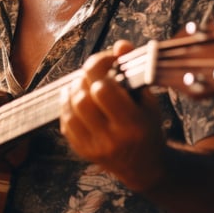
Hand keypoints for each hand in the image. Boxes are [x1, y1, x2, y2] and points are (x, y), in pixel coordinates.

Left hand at [60, 40, 167, 190]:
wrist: (144, 167)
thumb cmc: (147, 128)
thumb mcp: (148, 101)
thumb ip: (133, 71)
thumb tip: (120, 45)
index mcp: (133, 125)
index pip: (103, 89)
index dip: (100, 67)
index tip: (108, 59)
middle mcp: (112, 138)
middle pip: (83, 98)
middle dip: (86, 78)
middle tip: (94, 73)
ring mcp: (94, 147)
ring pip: (70, 109)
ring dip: (74, 89)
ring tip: (85, 83)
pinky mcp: (81, 150)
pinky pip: (65, 121)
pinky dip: (67, 104)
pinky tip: (76, 97)